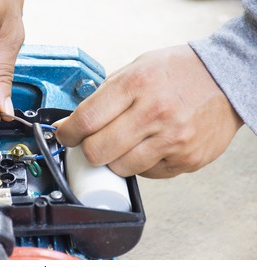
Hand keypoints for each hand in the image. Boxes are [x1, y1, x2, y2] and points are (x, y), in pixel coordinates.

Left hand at [55, 45, 242, 177]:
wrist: (226, 79)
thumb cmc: (178, 72)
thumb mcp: (137, 68)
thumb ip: (103, 96)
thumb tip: (71, 123)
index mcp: (137, 84)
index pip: (87, 120)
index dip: (68, 133)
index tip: (65, 136)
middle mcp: (155, 112)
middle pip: (98, 151)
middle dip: (88, 151)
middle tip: (91, 144)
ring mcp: (173, 139)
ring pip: (121, 168)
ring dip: (115, 159)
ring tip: (127, 143)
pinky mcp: (186, 159)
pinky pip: (148, 174)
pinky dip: (142, 164)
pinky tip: (151, 146)